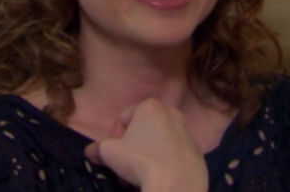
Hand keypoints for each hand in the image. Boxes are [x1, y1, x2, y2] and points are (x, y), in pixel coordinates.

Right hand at [84, 98, 206, 191]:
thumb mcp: (109, 152)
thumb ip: (98, 148)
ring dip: (149, 154)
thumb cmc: (140, 160)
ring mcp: (188, 134)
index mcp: (150, 106)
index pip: (123, 118)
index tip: (112, 154)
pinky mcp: (198, 153)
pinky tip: (160, 177)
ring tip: (142, 174)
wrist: (176, 185)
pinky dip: (166, 163)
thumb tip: (91, 151)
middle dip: (133, 146)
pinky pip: (175, 155)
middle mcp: (172, 114)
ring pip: (160, 142)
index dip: (113, 137)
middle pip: (143, 129)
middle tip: (125, 165)